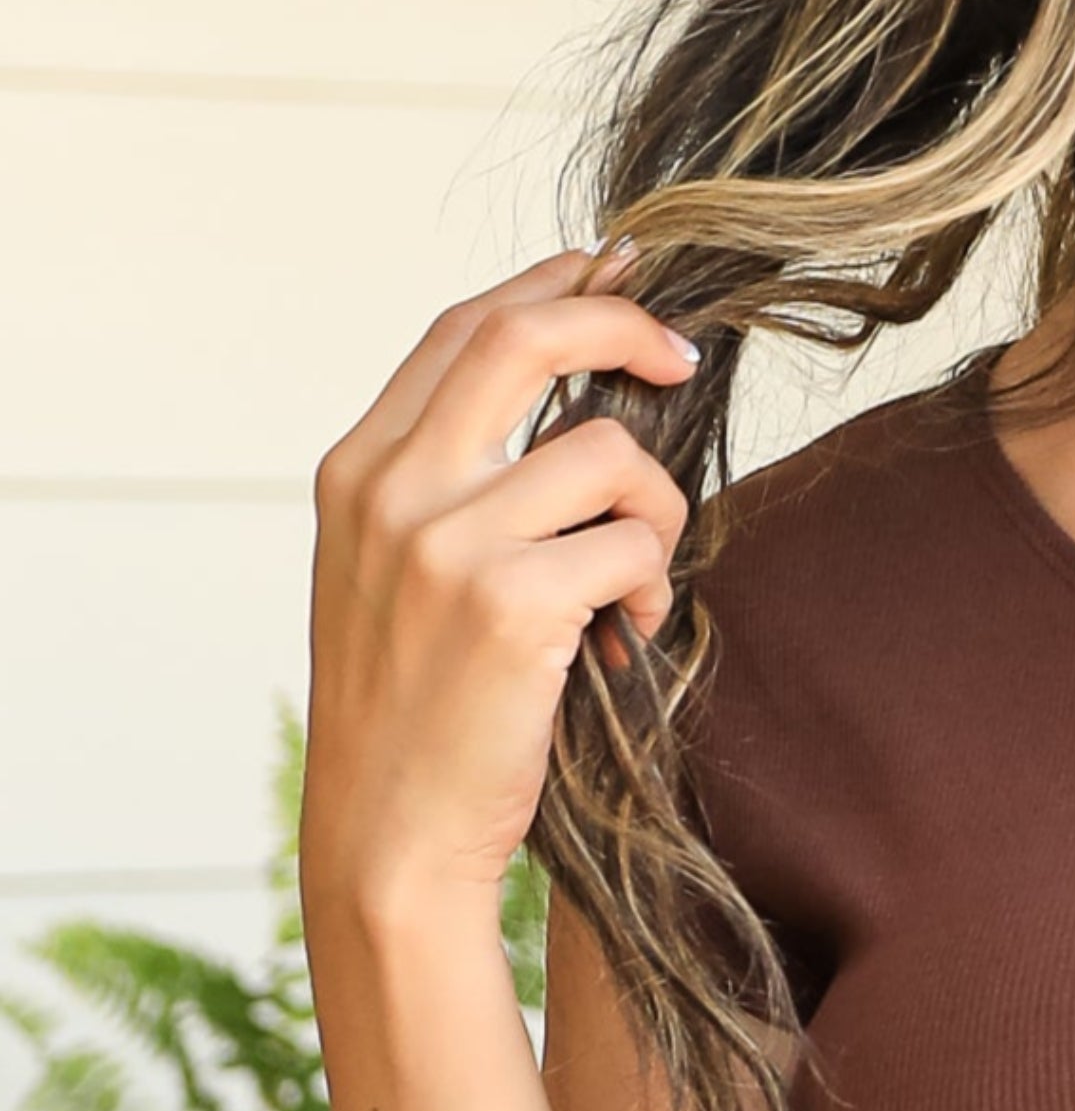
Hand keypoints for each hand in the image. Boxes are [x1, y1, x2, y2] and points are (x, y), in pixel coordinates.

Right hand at [303, 247, 699, 922]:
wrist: (388, 837)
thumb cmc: (416, 714)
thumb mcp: (397, 576)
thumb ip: (450, 486)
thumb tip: (569, 401)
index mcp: (357, 471)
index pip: (464, 329)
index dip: (552, 285)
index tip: (616, 273)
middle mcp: (391, 489)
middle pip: (527, 335)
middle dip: (621, 324)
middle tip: (681, 358)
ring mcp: (445, 542)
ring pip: (609, 452)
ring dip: (654, 513)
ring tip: (632, 585)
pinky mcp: (509, 602)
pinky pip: (632, 545)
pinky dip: (651, 587)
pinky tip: (624, 637)